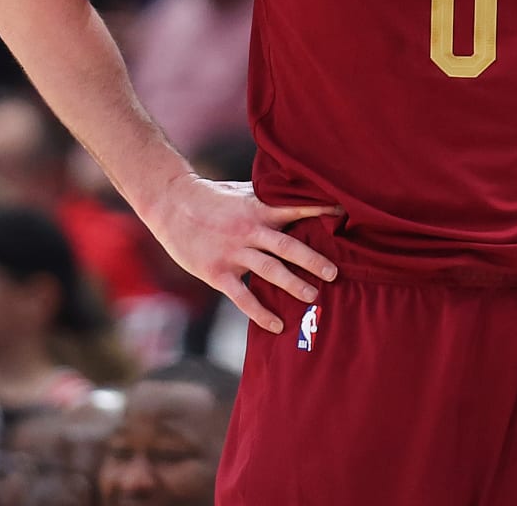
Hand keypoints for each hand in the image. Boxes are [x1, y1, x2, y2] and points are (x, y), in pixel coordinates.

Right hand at [143, 174, 341, 333]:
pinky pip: (242, 296)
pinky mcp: (217, 272)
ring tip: (314, 296)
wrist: (172, 204)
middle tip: (335, 273)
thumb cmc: (213, 197)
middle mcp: (249, 230)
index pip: (295, 209)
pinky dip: (260, 312)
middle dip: (313, 260)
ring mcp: (233, 252)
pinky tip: (277, 325)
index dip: (320, 211)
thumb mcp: (244, 191)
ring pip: (268, 271)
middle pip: (287, 246)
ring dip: (292, 284)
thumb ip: (271, 198)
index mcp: (259, 209)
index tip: (344, 216)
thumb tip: (302, 193)